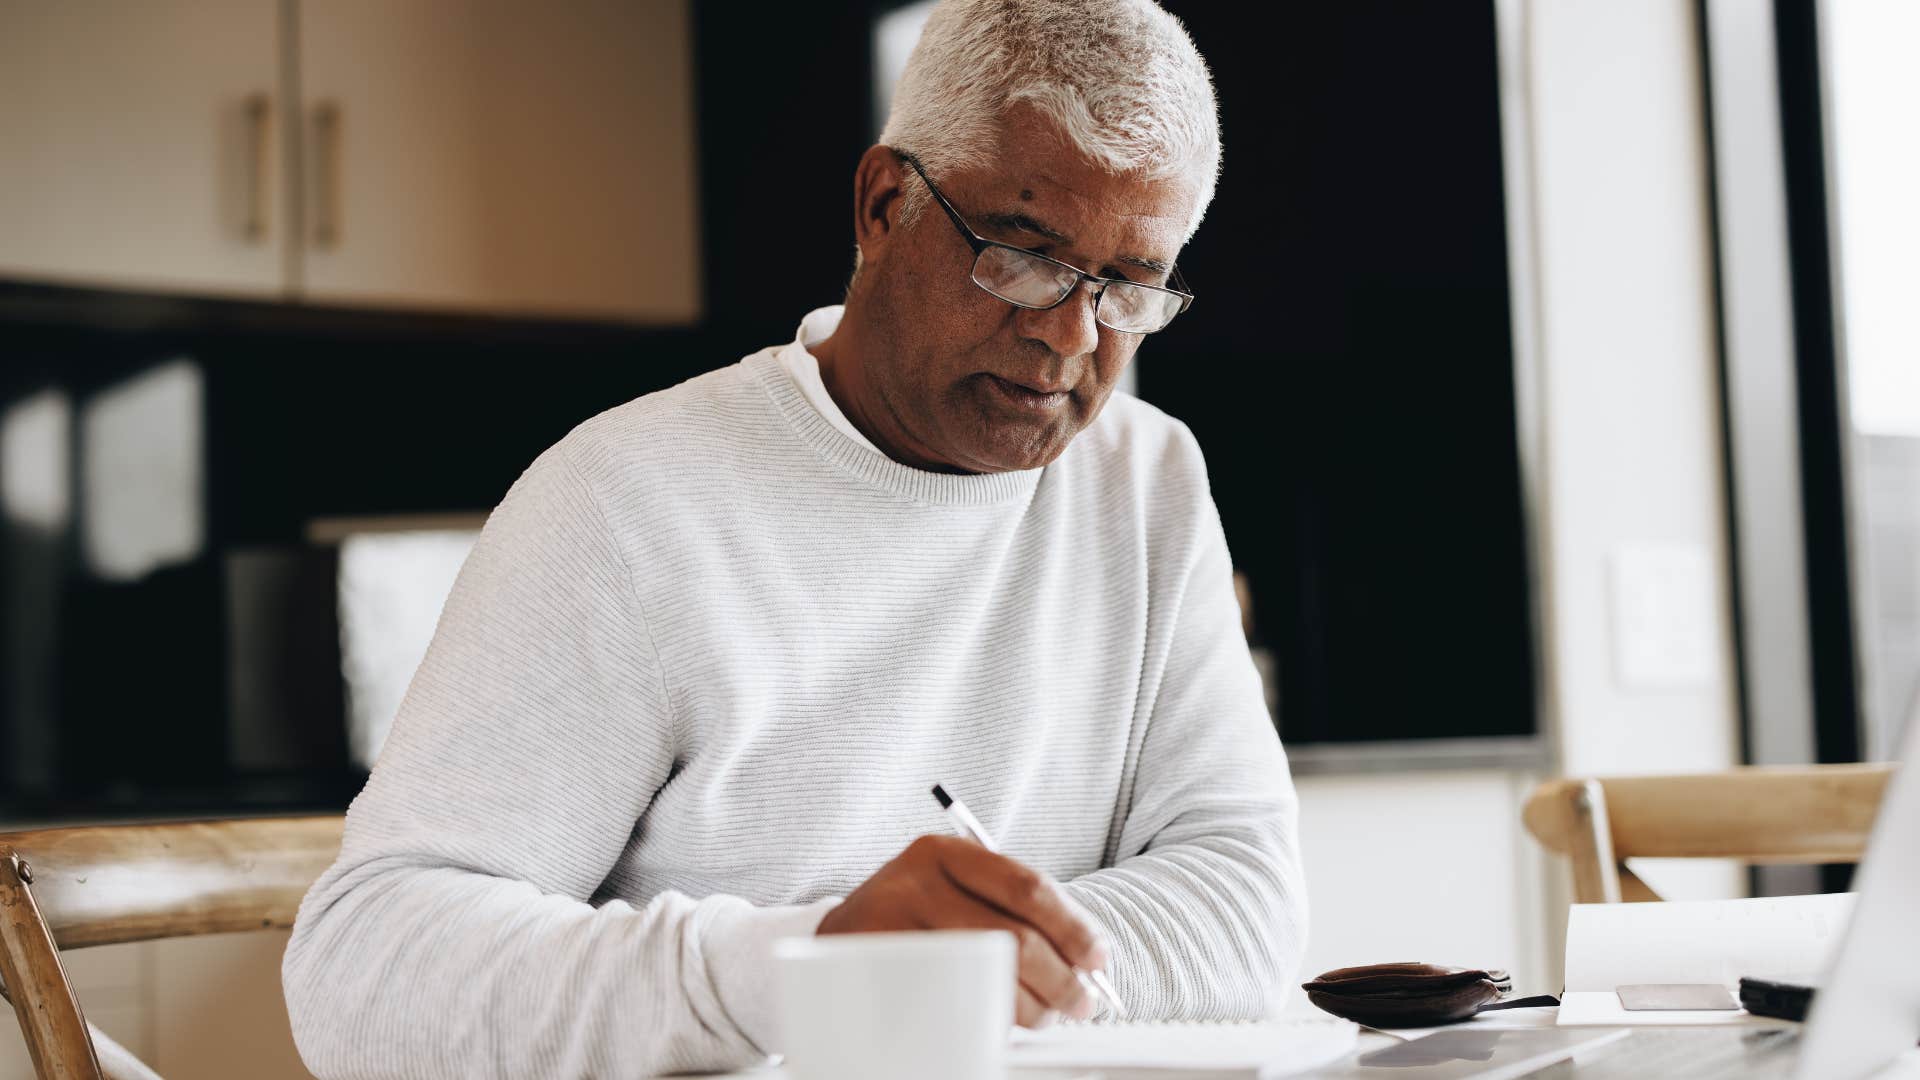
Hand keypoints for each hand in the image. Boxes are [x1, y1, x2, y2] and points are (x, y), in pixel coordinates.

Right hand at [817, 834, 1109, 1027]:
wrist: (831, 942)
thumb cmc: (913, 921)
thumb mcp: (953, 894)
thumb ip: (1013, 913)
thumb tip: (1087, 957)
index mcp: (944, 852)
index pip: (1026, 886)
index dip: (1071, 926)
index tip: (1098, 958)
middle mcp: (914, 880)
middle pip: (1012, 936)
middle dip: (1059, 978)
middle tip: (1081, 1002)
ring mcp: (891, 926)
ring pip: (985, 975)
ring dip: (1030, 1006)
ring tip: (1045, 1016)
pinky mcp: (878, 970)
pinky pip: (949, 1001)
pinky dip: (986, 1018)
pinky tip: (1000, 1021)